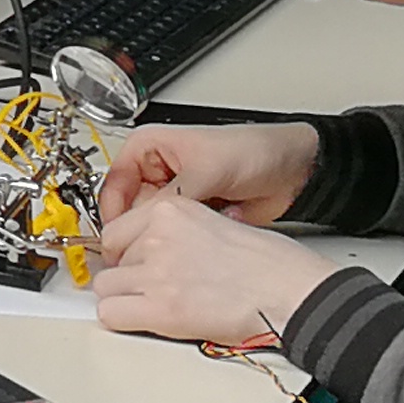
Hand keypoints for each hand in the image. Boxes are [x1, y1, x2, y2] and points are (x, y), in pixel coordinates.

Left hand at [90, 191, 335, 349]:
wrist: (291, 291)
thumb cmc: (269, 263)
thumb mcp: (214, 224)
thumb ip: (176, 232)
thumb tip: (151, 248)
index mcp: (171, 210)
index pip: (115, 231)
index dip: (124, 253)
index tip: (133, 264)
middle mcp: (157, 236)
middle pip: (109, 261)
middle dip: (125, 277)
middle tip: (150, 289)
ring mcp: (157, 271)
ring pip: (106, 288)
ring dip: (125, 299)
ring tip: (157, 306)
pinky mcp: (162, 308)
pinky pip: (110, 314)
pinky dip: (122, 320)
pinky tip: (147, 321)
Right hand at [94, 118, 320, 230]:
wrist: (291, 171)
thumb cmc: (252, 149)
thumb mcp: (205, 171)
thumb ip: (171, 198)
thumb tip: (145, 226)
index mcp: (146, 148)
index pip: (113, 186)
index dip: (112, 216)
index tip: (115, 244)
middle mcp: (155, 173)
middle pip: (128, 212)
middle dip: (140, 233)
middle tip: (145, 254)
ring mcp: (173, 196)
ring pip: (151, 228)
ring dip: (165, 239)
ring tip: (177, 248)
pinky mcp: (191, 217)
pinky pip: (175, 237)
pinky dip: (183, 243)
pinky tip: (194, 246)